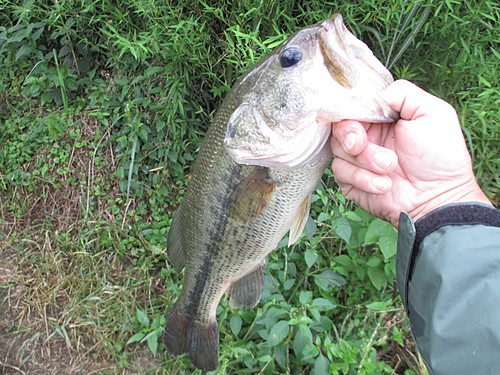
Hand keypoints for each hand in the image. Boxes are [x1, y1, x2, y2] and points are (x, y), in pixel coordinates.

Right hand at [330, 80, 490, 227]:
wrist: (438, 198)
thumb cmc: (440, 157)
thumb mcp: (432, 112)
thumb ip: (402, 93)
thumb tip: (373, 96)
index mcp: (384, 118)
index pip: (355, 105)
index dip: (351, 111)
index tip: (360, 123)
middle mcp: (369, 136)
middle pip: (340, 126)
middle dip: (350, 136)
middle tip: (361, 146)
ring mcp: (358, 159)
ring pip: (339, 150)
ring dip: (364, 161)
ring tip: (390, 169)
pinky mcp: (351, 181)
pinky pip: (340, 173)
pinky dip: (363, 179)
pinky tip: (384, 185)